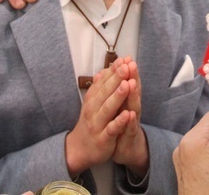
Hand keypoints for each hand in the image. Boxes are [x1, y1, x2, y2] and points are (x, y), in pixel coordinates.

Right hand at [65, 61, 134, 176]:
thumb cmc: (91, 121)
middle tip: (126, 66)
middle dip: (116, 79)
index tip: (123, 59)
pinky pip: (111, 129)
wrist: (80, 148)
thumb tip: (105, 70)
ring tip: (127, 84)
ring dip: (117, 96)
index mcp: (92, 99)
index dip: (113, 71)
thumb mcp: (93, 102)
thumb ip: (100, 87)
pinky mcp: (103, 138)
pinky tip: (127, 114)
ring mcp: (97, 124)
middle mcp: (93, 109)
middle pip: (105, 92)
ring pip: (108, 108)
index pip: (103, 82)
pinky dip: (119, 122)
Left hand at [112, 58, 149, 177]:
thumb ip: (114, 89)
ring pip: (134, 107)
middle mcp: (132, 108)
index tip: (126, 57)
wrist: (126, 149)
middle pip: (133, 92)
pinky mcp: (129, 137)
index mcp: (126, 100)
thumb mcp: (117, 105)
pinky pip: (129, 128)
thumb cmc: (120, 124)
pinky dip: (129, 122)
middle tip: (131, 64)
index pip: (128, 83)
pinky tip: (130, 114)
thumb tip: (106, 71)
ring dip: (133, 96)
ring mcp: (133, 122)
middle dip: (132, 78)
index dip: (127, 71)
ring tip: (131, 83)